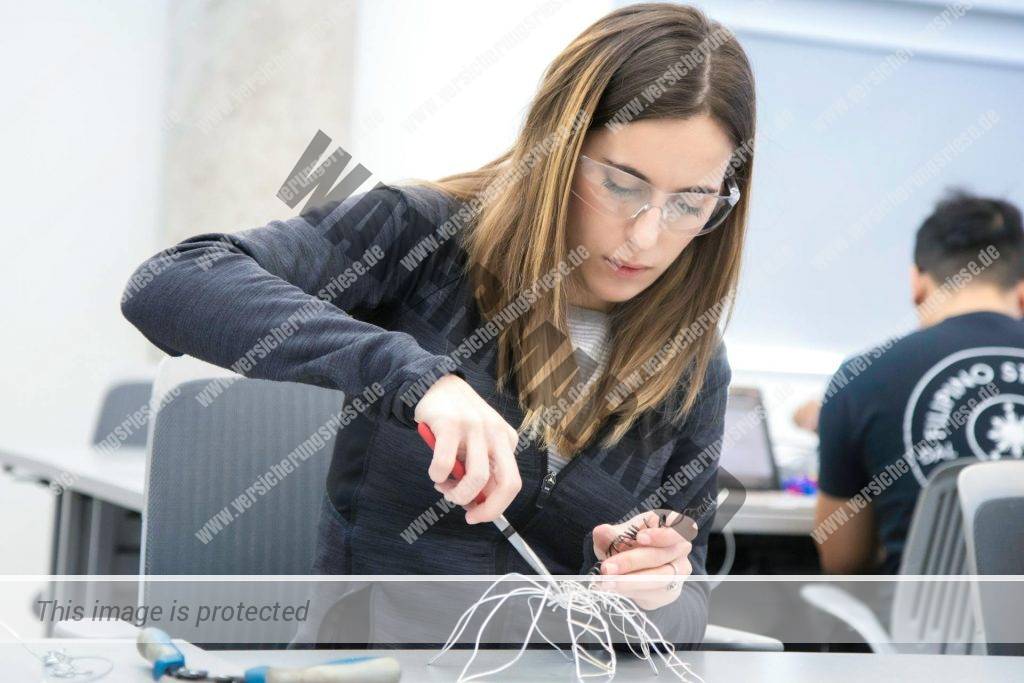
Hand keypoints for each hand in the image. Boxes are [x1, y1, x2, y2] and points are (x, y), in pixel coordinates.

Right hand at [414, 374, 521, 523]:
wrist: (437, 385)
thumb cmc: (457, 422)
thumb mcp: (477, 443)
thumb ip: (481, 470)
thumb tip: (477, 506)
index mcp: (507, 440)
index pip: (512, 483)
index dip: (495, 507)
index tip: (476, 515)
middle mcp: (496, 433)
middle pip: (507, 483)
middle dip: (488, 509)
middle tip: (467, 514)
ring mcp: (475, 427)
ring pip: (477, 477)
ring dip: (458, 494)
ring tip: (444, 488)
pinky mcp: (451, 424)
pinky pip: (445, 463)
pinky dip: (438, 476)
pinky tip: (435, 473)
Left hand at [591, 510, 696, 609]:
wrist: (632, 570)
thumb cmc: (627, 545)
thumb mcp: (616, 536)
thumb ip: (609, 534)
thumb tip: (602, 531)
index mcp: (671, 524)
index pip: (677, 527)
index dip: (661, 534)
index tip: (639, 537)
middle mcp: (680, 547)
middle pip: (660, 555)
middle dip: (631, 562)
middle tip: (607, 568)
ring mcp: (679, 570)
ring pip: (659, 577)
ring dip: (631, 581)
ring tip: (608, 582)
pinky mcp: (672, 590)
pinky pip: (655, 593)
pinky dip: (633, 591)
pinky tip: (616, 589)